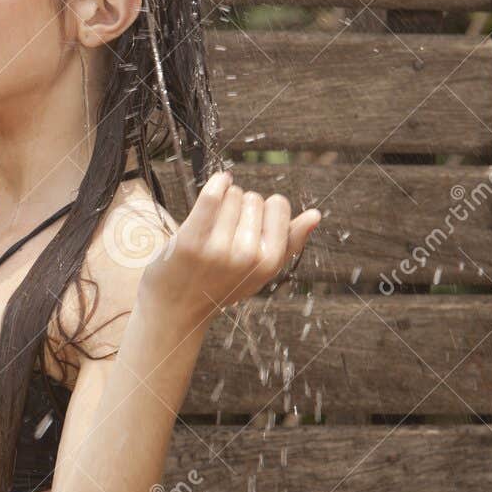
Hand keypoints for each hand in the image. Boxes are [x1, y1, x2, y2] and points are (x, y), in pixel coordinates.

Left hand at [140, 169, 321, 322]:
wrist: (175, 309)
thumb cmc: (220, 284)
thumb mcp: (260, 271)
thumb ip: (289, 243)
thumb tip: (316, 215)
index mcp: (269, 262)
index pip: (278, 205)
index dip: (264, 210)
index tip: (250, 225)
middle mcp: (246, 257)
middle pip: (253, 198)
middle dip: (241, 208)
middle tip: (224, 234)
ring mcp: (218, 249)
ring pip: (232, 194)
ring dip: (222, 203)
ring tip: (211, 229)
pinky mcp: (191, 240)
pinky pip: (212, 195)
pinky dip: (216, 182)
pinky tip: (219, 182)